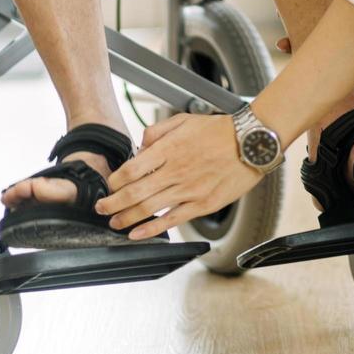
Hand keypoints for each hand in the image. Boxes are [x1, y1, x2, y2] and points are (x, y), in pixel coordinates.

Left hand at [95, 114, 262, 239]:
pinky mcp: (202, 204)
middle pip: (134, 192)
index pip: (131, 169)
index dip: (114, 181)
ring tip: (114, 222)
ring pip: (149, 208)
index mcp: (169, 149)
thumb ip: (157, 131)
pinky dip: (151, 229)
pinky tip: (137, 233)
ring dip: (126, 218)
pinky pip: (172, 219)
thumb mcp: (184, 120)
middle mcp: (175, 171)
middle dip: (112, 203)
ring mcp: (189, 190)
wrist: (252, 143)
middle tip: (101, 208)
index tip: (109, 186)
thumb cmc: (220, 130)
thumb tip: (140, 146)